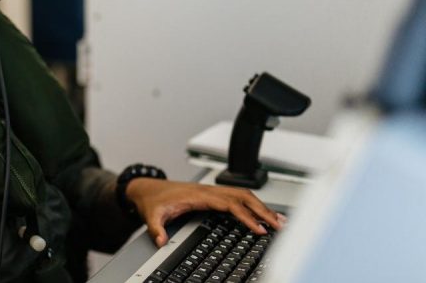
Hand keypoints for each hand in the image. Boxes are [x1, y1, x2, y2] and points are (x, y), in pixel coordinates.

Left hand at [125, 178, 285, 246]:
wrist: (148, 188)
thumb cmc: (153, 199)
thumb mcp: (151, 215)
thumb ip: (156, 228)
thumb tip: (160, 240)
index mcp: (199, 195)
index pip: (230, 204)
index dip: (246, 216)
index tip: (259, 229)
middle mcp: (209, 191)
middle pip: (243, 197)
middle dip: (263, 211)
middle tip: (280, 225)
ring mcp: (212, 191)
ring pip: (243, 195)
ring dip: (261, 206)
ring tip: (279, 220)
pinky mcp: (213, 195)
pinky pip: (238, 197)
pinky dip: (253, 205)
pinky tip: (262, 215)